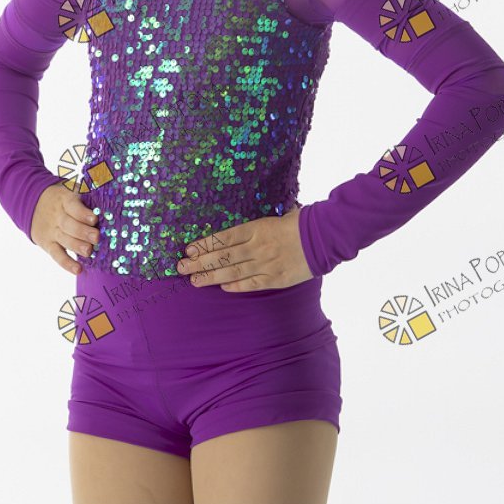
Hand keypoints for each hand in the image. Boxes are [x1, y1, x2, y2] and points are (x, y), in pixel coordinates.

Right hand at [30, 182, 98, 273]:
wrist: (32, 202)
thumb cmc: (62, 196)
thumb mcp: (70, 187)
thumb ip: (87, 188)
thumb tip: (107, 184)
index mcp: (64, 199)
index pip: (72, 206)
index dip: (82, 213)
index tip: (94, 219)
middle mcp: (57, 216)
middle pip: (69, 225)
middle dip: (83, 232)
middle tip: (96, 238)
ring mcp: (52, 231)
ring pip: (64, 240)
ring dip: (77, 247)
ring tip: (89, 251)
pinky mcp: (48, 244)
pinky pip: (57, 255)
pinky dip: (67, 263)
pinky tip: (78, 269)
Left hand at [176, 206, 314, 291]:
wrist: (323, 237)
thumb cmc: (298, 222)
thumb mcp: (273, 217)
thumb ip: (254, 227)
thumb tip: (236, 232)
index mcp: (256, 228)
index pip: (223, 238)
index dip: (204, 245)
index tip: (188, 249)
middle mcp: (257, 246)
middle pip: (223, 256)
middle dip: (200, 262)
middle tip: (181, 267)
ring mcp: (266, 264)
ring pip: (233, 272)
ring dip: (211, 277)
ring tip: (194, 280)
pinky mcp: (276, 279)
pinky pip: (251, 284)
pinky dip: (235, 286)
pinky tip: (222, 287)